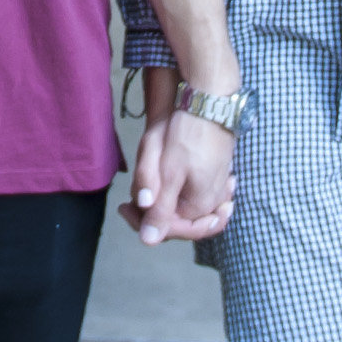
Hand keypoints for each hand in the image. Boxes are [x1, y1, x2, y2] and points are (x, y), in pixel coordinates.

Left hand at [122, 69, 238, 245]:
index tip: (123, 208)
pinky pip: (195, 194)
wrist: (211, 100)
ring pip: (185, 208)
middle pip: (178, 221)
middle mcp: (213, 202)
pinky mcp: (215, 174)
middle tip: (127, 203)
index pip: (171, 229)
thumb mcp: (169, 173)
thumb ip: (160, 208)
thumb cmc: (189, 133)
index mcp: (202, 206)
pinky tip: (162, 185)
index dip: (144, 223)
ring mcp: (217, 188)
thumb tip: (148, 241)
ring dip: (163, 204)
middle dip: (152, 213)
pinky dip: (176, 194)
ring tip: (142, 194)